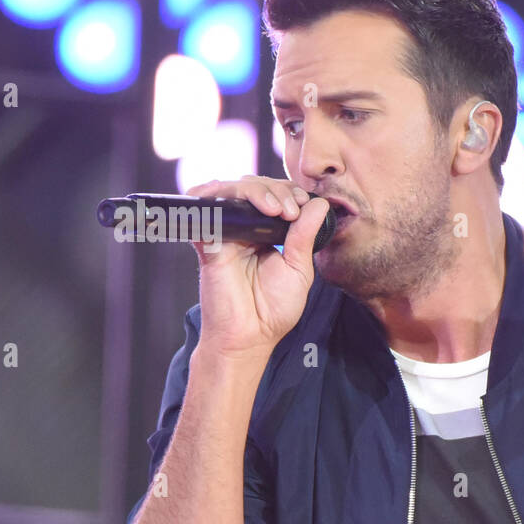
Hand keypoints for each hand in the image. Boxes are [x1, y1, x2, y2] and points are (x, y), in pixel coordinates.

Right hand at [184, 175, 331, 361]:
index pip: (275, 196)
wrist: (251, 336)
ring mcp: (225, 234)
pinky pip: (204, 209)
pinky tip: (246, 205)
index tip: (304, 204)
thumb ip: (305, 236)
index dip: (289, 192)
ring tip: (277, 209)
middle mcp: (244, 230)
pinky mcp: (207, 242)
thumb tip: (320, 204)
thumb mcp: (299, 269)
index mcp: (266, 234)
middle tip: (292, 210)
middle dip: (276, 190)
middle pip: (253, 187)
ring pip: (232, 191)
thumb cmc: (273, 309)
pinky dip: (218, 195)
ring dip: (256, 190)